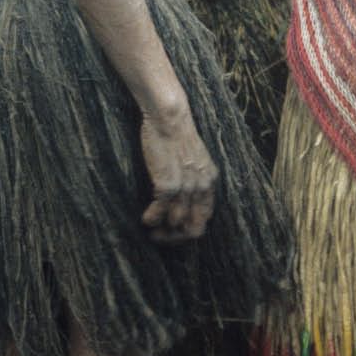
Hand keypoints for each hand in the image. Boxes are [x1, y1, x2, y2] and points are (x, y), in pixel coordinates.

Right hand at [139, 106, 217, 242]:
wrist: (169, 117)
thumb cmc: (176, 135)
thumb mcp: (194, 160)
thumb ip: (193, 181)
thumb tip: (182, 202)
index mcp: (210, 181)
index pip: (204, 219)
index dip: (187, 230)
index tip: (172, 230)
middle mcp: (202, 187)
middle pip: (194, 228)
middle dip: (176, 237)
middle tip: (160, 236)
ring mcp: (186, 186)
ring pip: (177, 223)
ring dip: (162, 231)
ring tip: (151, 229)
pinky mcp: (168, 183)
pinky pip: (160, 212)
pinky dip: (152, 220)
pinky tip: (145, 219)